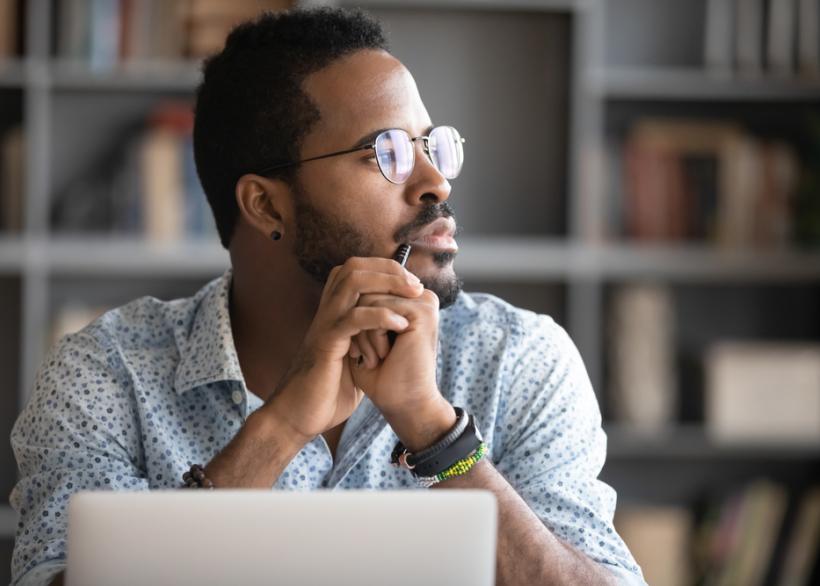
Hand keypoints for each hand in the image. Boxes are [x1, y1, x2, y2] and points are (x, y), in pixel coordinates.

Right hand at [264, 257, 423, 443]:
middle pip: (354, 267)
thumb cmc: (327, 391)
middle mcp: (326, 312)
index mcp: (333, 313)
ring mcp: (325, 324)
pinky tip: (400, 325)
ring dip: (387, 283)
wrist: (299, 417)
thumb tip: (396, 332)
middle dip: (389, 269)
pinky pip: (353, 318)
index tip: (412, 284)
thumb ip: (368, 340)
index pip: (356, 270)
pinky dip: (380, 316)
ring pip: (352, 282)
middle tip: (416, 285)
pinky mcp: (326, 343)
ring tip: (412, 295)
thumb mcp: (354, 359)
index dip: (385, 269)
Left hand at [349, 287, 442, 423]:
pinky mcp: (422, 312)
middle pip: (366, 290)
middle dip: (359, 326)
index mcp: (411, 300)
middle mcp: (420, 297)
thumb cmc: (381, 375)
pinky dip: (372, 337)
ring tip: (378, 358)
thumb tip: (347, 278)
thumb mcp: (366, 333)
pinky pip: (378, 310)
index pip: (367, 288)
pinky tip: (384, 356)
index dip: (356, 318)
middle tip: (370, 356)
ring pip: (368, 299)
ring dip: (364, 335)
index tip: (364, 348)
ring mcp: (424, 302)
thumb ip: (362, 305)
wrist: (401, 405)